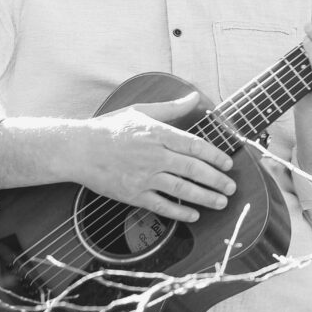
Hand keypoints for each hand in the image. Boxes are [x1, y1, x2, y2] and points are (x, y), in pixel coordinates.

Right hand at [71, 93, 235, 222]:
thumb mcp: (141, 111)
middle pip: (193, 169)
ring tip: (221, 202)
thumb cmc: (110, 128)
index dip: (215, 155)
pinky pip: (162, 205)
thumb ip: (171, 107)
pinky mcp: (134, 194)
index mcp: (158, 134)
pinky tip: (194, 215)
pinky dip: (180, 212)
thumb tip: (195, 96)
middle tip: (231, 188)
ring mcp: (145, 177)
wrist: (80, 149)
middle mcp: (155, 156)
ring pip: (182, 189)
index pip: (195, 145)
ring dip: (205, 197)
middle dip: (216, 180)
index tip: (228, 164)